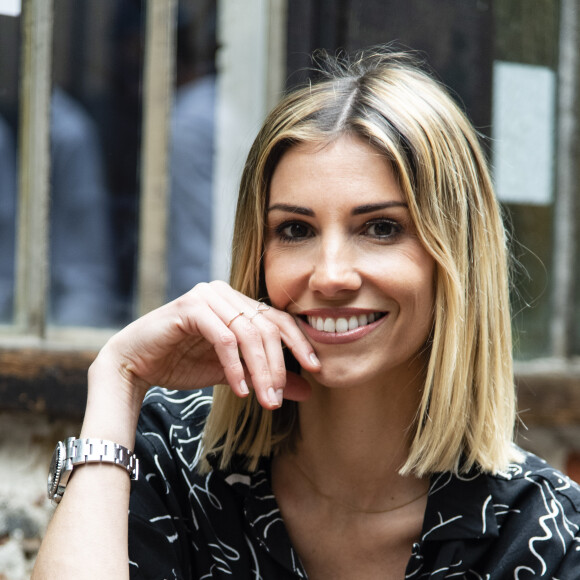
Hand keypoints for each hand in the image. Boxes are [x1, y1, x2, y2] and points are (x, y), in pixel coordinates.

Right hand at [95, 281, 319, 408]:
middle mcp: (225, 293)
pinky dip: (235, 367)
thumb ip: (266, 376)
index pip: (279, 319)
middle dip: (278, 366)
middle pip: (267, 327)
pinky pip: (224, 339)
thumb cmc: (182, 363)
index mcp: (237, 302)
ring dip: (260, 370)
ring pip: (249, 334)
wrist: (135, 364)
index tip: (316, 369)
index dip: (299, 343)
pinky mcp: (190, 308)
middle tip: (279, 398)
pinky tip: (240, 390)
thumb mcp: (234, 374)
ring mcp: (207, 297)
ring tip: (265, 399)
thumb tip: (307, 391)